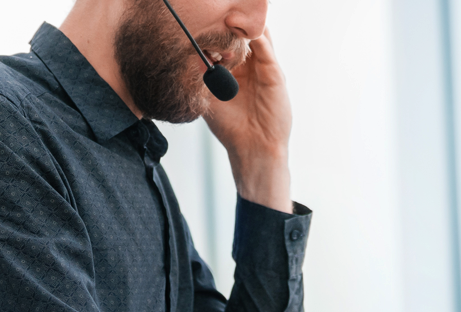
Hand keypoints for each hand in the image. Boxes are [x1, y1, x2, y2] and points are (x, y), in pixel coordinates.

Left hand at [203, 29, 292, 211]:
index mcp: (235, 68)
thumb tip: (185, 56)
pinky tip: (243, 33)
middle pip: (243, 33)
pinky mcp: (275, 74)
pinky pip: (266, 49)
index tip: (199, 19)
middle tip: (215, 10)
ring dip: (243, 25)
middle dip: (230, 21)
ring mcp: (264, 67)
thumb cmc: (231, 127)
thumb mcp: (209, 96)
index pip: (226, 40)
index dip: (215, 29)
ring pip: (256, 35)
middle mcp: (251, 64)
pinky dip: (256, 37)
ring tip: (230, 14)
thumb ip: (201, 76)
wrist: (253, 149)